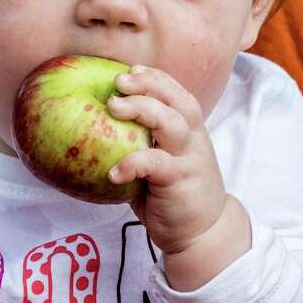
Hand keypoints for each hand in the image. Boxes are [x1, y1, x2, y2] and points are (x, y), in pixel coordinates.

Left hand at [105, 66, 237, 258]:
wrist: (204, 233)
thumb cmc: (174, 196)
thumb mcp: (160, 164)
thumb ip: (142, 146)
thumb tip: (97, 130)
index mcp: (189, 132)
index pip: (178, 95)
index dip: (156, 78)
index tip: (131, 69)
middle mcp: (192, 140)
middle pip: (178, 101)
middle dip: (149, 85)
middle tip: (119, 81)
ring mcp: (189, 159)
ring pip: (172, 123)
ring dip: (143, 109)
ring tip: (114, 107)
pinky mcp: (180, 181)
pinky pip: (156, 164)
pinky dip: (133, 163)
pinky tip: (113, 172)